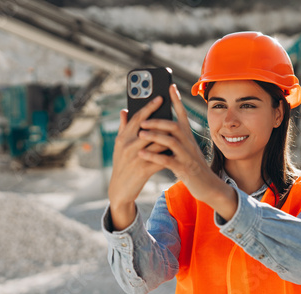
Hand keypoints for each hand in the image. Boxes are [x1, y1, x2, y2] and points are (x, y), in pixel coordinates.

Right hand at [108, 96, 169, 229]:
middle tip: (174, 107)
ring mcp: (136, 158)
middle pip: (148, 127)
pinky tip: (179, 148)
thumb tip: (124, 110)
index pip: (138, 118)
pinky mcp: (143, 170)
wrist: (120, 190)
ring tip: (180, 128)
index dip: (149, 107)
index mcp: (123, 138)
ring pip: (157, 142)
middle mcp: (128, 146)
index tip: (160, 97)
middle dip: (161, 116)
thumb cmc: (122, 165)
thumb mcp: (120, 146)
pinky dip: (170, 153)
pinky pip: (161, 158)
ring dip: (169, 136)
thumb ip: (123, 127)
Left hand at [137, 85, 237, 219]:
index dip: (176, 100)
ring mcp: (187, 156)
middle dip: (158, 120)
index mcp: (188, 136)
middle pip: (174, 126)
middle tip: (143, 119)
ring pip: (171, 141)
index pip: (183, 114)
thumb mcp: (187, 149)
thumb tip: (162, 125)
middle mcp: (189, 143)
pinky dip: (153, 156)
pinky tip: (142, 153)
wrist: (209, 186)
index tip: (169, 86)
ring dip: (154, 136)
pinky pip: (167, 161)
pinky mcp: (184, 169)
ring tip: (140, 134)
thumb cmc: (193, 166)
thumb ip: (176, 137)